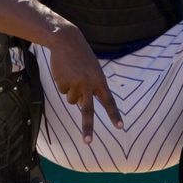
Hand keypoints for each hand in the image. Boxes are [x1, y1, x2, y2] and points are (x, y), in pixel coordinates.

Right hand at [43, 25, 122, 139]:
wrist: (66, 40)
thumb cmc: (82, 56)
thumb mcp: (92, 71)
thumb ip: (91, 88)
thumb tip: (79, 106)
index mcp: (100, 80)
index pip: (109, 101)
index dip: (114, 115)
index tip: (120, 127)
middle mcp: (88, 84)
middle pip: (88, 110)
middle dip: (87, 128)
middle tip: (87, 142)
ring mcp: (74, 84)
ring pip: (71, 99)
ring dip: (70, 90)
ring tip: (72, 73)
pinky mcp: (62, 82)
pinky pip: (62, 90)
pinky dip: (62, 82)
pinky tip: (64, 70)